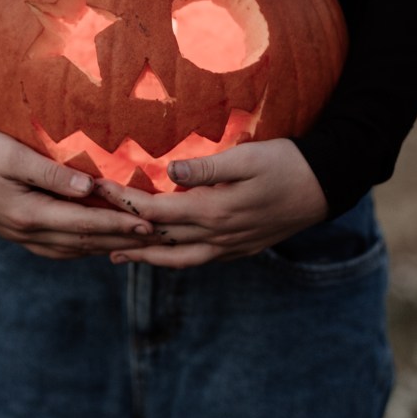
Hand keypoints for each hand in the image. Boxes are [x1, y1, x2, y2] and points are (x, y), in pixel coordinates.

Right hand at [0, 127, 152, 259]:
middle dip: (123, 240)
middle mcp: (27, 233)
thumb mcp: (14, 155)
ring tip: (140, 242)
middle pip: (85, 241)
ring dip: (107, 246)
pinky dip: (86, 244)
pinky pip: (61, 246)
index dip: (120, 225)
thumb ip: (51, 173)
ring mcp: (22, 237)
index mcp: (29, 214)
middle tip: (159, 238)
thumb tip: (90, 189)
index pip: (85, 224)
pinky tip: (102, 240)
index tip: (151, 224)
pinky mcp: (20, 232)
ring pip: (74, 248)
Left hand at [96, 139, 327, 268]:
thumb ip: (208, 167)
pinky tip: (164, 254)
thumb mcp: (248, 157)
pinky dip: (173, 259)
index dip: (121, 201)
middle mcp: (217, 236)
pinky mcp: (240, 248)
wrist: (327, 186)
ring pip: (177, 258)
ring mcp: (229, 247)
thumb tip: (169, 172)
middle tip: (89, 232)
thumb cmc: (286, 163)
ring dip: (145, 256)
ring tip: (116, 255)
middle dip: (122, 235)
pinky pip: (198, 260)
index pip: (154, 209)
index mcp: (213, 211)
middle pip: (159, 241)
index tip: (95, 190)